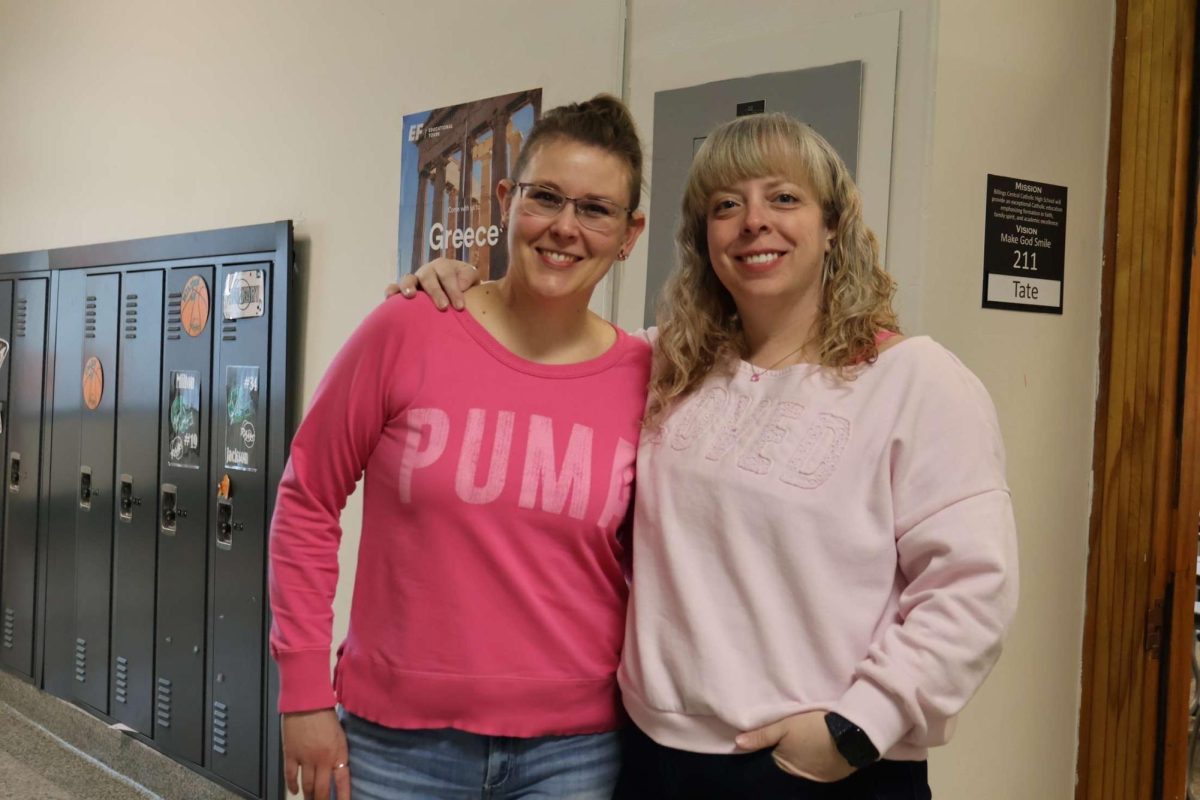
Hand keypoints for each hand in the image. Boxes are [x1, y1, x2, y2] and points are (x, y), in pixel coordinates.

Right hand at [283, 709, 350, 799]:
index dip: (343, 797)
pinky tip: (294, 790)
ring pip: (307, 786)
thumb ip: (339, 753)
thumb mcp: (340, 735)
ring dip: (309, 796)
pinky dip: (292, 786)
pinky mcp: (291, 754)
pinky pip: (291, 776)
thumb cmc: (326, 715)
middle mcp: (323, 759)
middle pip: (322, 789)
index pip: (342, 782)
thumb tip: (338, 768)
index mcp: (338, 753)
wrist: (307, 702)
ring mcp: (305, 758)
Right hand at [389, 258, 481, 309]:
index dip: (453, 290)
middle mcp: (427, 271)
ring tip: (410, 296)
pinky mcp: (404, 290)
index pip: (447, 275)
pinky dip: (391, 291)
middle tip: (443, 307)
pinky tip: (390, 298)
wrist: (457, 287)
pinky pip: (394, 288)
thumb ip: (468, 278)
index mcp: (443, 266)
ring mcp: (414, 280)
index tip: (460, 306)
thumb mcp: (470, 277)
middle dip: (435, 291)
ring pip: (408, 279)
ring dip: (408, 286)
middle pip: (428, 277)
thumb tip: (462, 286)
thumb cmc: (464, 283)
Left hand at [735, 711, 854, 782]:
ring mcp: (819, 779)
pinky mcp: (834, 776)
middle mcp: (800, 778)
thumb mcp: (785, 725)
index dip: (773, 748)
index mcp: (785, 765)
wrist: (853, 734)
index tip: (777, 739)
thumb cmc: (814, 728)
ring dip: (805, 757)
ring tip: (809, 741)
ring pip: (805, 767)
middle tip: (795, 737)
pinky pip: (821, 770)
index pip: (773, 759)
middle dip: (789, 753)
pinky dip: (819, 760)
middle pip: (789, 764)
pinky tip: (822, 748)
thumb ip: (762, 735)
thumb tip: (737, 743)